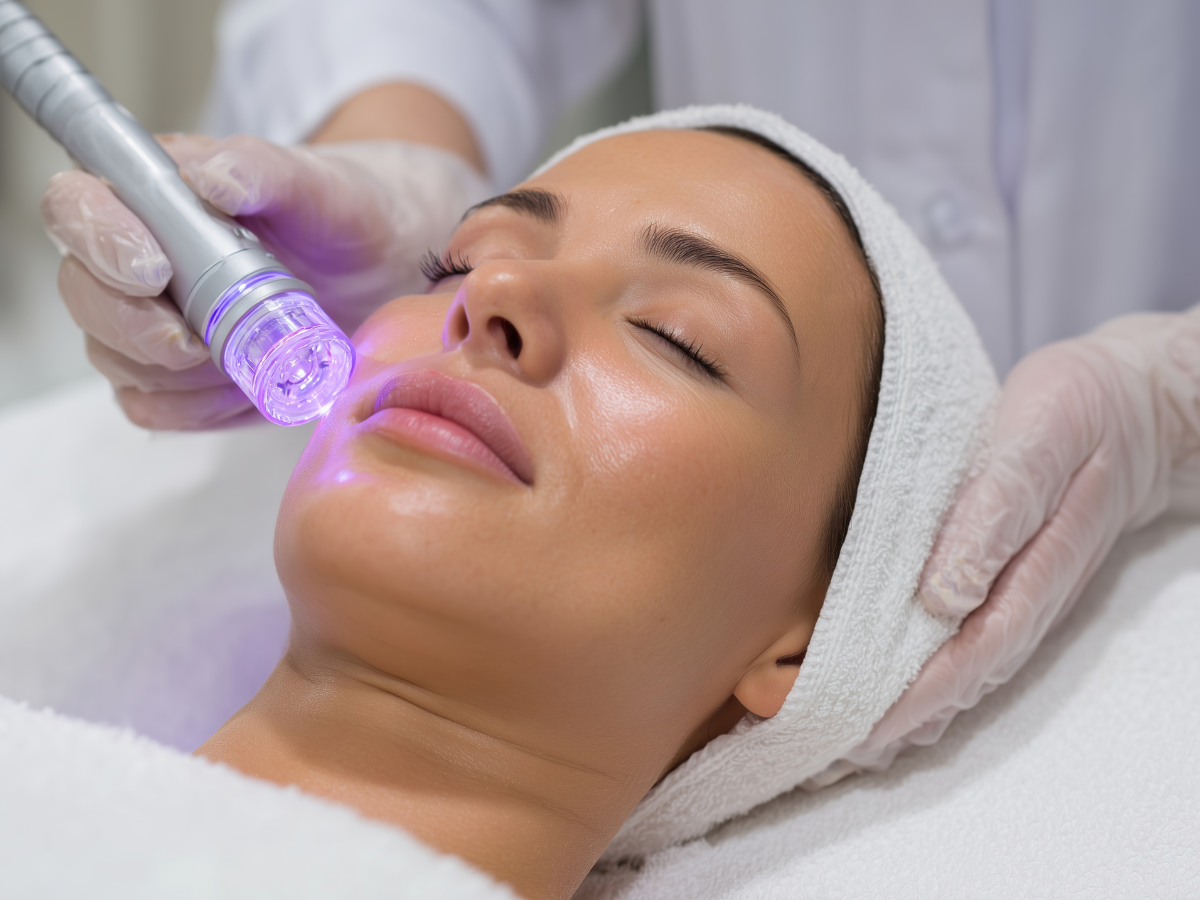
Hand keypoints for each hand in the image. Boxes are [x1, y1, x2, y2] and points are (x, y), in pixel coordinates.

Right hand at [41, 135, 490, 428]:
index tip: (154, 272)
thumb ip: (263, 170)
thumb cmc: (347, 214)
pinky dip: (198, 408)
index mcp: (151, 192)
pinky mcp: (177, 375)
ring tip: (244, 362)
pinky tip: (246, 390)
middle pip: (85, 297)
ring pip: (117, 360)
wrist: (387, 267)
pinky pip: (155, 405)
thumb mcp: (321, 186)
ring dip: (177, 376)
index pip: (75, 208)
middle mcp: (134, 255)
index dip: (100, 241)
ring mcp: (150, 319)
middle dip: (136, 329)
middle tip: (199, 344)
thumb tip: (208, 179)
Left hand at [815, 306, 1199, 781]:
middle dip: (875, 725)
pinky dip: (896, 677)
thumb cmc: (1073, 420)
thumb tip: (942, 595)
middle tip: (799, 747)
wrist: (1126, 412)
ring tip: (811, 733)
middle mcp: (1012, 609)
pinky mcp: (985, 587)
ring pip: (940, 679)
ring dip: (880, 711)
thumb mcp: (1032, 448)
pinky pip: (941, 649)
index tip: (840, 732)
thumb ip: (993, 516)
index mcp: (1023, 585)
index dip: (899, 707)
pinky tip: (854, 685)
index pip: (957, 667)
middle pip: (943, 690)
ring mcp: (1002, 604)